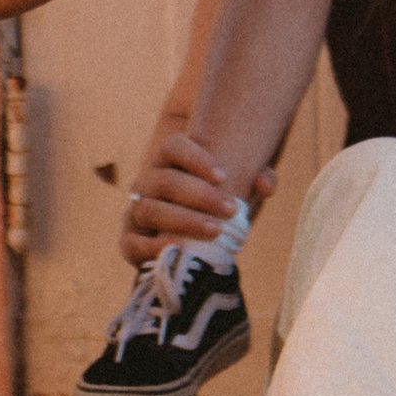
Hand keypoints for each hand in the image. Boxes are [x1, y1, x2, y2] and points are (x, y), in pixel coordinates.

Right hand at [120, 128, 276, 262]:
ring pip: (150, 210)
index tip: (223, 176)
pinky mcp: (129, 242)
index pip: (173, 146)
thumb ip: (254, 180)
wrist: (184, 235)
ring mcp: (135, 211)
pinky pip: (132, 243)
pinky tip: (181, 250)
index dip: (196, 158)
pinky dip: (154, 247)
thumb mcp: (235, 188)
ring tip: (215, 230)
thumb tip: (266, 185)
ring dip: (184, 220)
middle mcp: (146, 182)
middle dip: (199, 195)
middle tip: (231, 209)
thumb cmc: (214, 204)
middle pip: (165, 180)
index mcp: (167, 161)